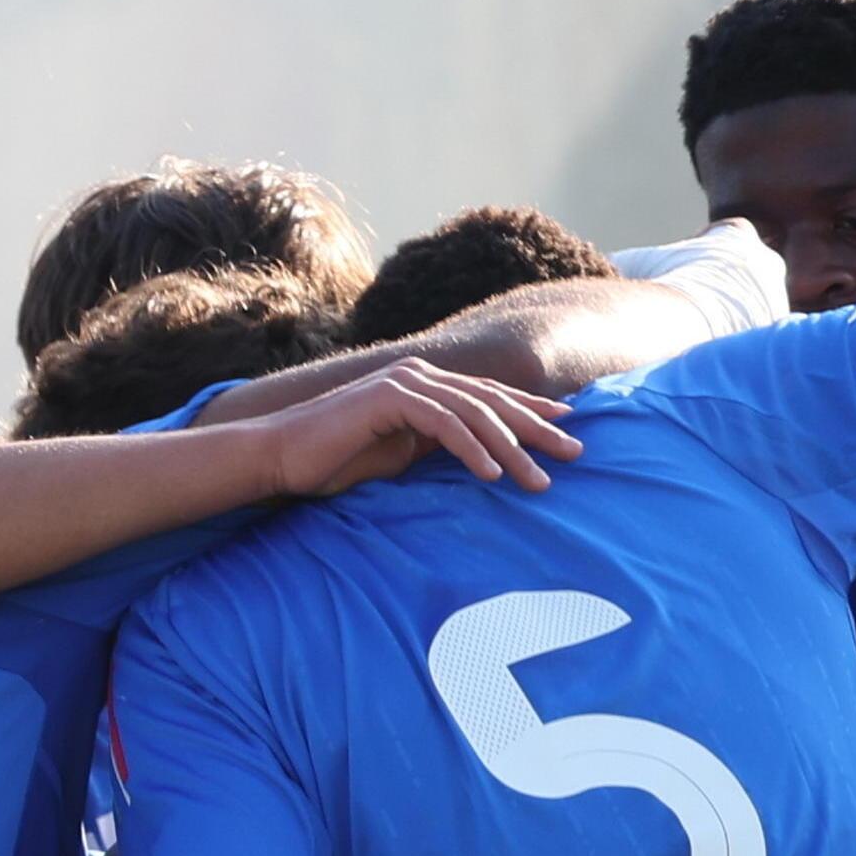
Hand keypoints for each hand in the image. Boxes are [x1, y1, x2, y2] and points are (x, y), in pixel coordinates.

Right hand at [262, 360, 579, 500]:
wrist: (281, 457)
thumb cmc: (334, 461)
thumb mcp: (398, 455)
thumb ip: (434, 446)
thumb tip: (474, 455)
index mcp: (424, 386)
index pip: (489, 397)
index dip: (531, 412)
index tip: (567, 430)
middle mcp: (420, 375)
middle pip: (493, 401)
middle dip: (537, 429)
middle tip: (574, 454)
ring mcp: (405, 383)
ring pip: (475, 413)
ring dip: (512, 449)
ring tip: (537, 481)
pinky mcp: (389, 399)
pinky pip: (443, 424)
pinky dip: (472, 449)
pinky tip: (493, 475)